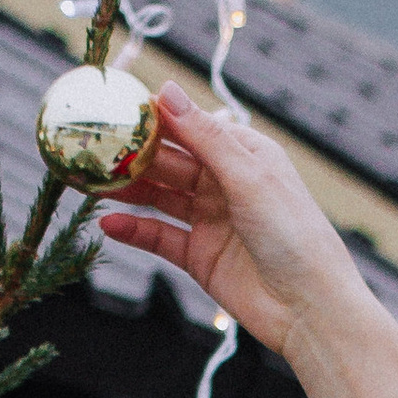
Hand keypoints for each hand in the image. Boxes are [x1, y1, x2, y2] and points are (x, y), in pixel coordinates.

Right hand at [100, 83, 397, 397]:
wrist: (309, 308)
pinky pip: (160, 237)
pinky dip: (135, 230)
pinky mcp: (200, 257)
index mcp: (244, 153)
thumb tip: (166, 90)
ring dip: (126, 190)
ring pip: (160, 197)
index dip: (152, 118)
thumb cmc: (293, 234)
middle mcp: (225, 183)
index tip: (112, 108)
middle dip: (131, 154)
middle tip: (89, 147)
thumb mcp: (248, 177)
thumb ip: (204, 136)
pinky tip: (108, 223)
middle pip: (169, 161)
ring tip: (88, 182)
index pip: (190, 126)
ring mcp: (211, 220)